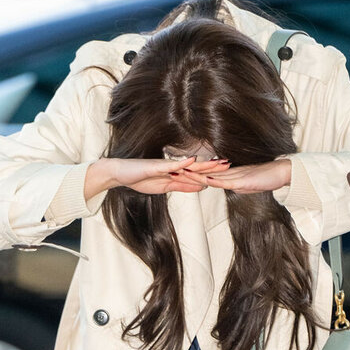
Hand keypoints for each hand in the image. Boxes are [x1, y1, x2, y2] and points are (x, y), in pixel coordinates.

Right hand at [107, 156, 230, 195]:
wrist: (120, 174)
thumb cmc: (139, 179)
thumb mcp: (165, 187)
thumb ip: (183, 186)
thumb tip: (201, 187)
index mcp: (176, 173)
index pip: (197, 173)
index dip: (212, 172)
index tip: (226, 171)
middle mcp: (173, 168)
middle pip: (197, 168)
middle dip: (213, 167)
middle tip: (229, 164)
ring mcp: (165, 166)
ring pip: (188, 166)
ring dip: (202, 165)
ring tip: (217, 163)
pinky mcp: (156, 166)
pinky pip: (171, 165)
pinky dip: (182, 163)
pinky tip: (193, 161)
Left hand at [181, 158, 291, 193]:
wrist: (284, 172)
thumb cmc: (269, 177)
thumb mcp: (248, 184)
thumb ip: (237, 184)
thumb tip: (230, 186)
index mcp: (230, 174)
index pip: (207, 174)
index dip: (193, 174)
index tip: (178, 173)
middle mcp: (230, 173)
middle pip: (205, 173)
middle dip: (189, 173)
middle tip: (172, 170)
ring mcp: (236, 176)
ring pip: (213, 175)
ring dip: (197, 175)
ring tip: (181, 172)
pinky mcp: (244, 181)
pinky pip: (227, 181)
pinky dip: (215, 181)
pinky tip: (206, 181)